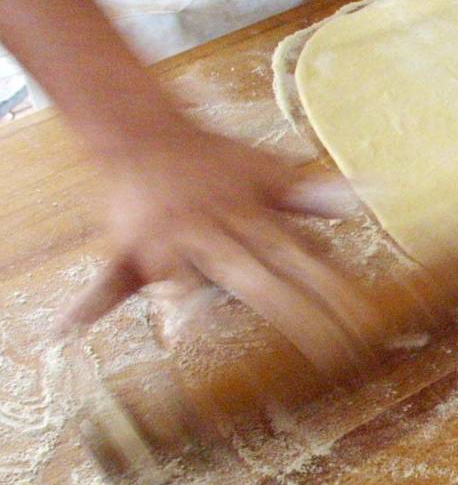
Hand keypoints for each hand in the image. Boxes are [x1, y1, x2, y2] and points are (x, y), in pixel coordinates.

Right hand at [62, 117, 385, 373]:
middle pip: (258, 276)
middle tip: (326, 352)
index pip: (300, 258)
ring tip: (191, 339)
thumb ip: (313, 194)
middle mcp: (214, 231)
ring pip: (184, 278)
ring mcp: (168, 241)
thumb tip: (366, 198)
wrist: (143, 132)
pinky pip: (106, 283)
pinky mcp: (126, 249)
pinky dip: (86, 307)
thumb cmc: (213, 162)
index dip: (333, 291)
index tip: (364, 324)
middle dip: (292, 314)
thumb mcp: (269, 173)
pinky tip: (65, 335)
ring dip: (187, 307)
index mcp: (251, 217)